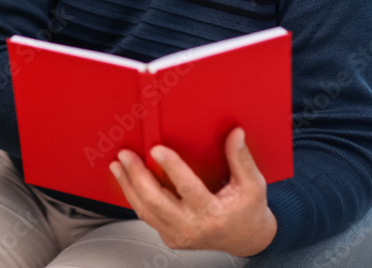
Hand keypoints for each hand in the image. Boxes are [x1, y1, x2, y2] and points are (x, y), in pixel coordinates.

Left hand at [109, 127, 276, 256]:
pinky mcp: (170, 237)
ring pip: (146, 211)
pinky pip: (147, 216)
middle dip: (137, 176)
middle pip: (156, 202)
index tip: (156, 149)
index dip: (171, 167)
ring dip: (128, 186)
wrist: (246, 240)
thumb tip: (235, 133)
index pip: (188, 188)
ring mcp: (178, 235)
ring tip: (119, 165)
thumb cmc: (248, 210)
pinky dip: (135, 197)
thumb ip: (241, 159)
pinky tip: (127, 180)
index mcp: (213, 214)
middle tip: (126, 154)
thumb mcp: (252, 185)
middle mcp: (192, 228)